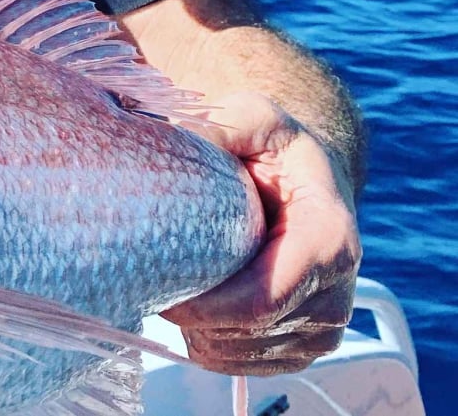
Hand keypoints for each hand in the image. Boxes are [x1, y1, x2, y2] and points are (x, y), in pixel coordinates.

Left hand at [162, 92, 360, 375]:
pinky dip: (206, 343)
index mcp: (328, 237)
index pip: (261, 299)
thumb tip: (169, 139)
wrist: (301, 177)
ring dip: (195, 330)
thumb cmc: (271, 146)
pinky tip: (194, 305)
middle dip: (190, 315)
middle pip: (246, 331)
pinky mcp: (300, 347)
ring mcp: (322, 327)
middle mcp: (335, 291)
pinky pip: (240, 365)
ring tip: (174, 283)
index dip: (204, 304)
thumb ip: (219, 125)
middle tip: (148, 280)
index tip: (159, 288)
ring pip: (239, 354)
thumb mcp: (250, 116)